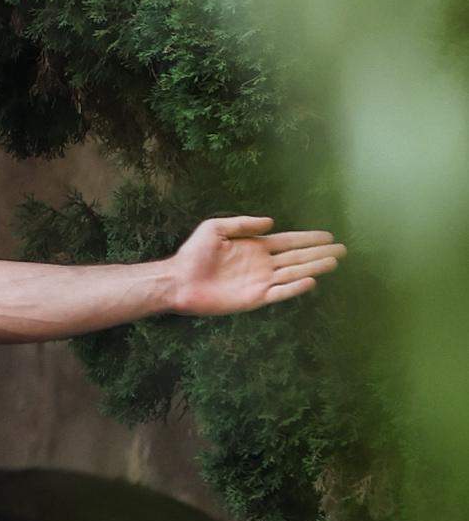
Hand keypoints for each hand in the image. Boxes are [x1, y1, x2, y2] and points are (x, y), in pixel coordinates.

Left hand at [164, 216, 343, 318]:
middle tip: (342, 249)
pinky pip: (279, 293)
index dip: (308, 239)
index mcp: (255, 247)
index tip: (328, 236)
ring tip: (334, 262)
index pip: (288, 242)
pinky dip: (294, 288)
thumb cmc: (193, 254)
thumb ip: (243, 224)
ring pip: (294, 273)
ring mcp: (260, 282)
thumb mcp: (216, 228)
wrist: (179, 280)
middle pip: (297, 257)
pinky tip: (311, 281)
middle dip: (319, 253)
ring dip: (314, 268)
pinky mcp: (254, 298)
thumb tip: (271, 222)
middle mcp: (262, 265)